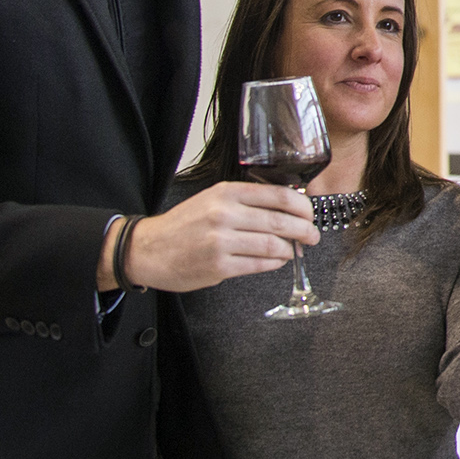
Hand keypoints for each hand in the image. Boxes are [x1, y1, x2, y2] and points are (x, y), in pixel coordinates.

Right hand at [101, 182, 318, 292]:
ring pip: (273, 244)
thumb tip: (289, 208)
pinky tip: (275, 260)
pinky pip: (259, 265)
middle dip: (304, 230)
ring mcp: (221, 241)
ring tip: (293, 250)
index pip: (279, 196)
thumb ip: (247, 201)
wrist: (147, 249)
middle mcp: (224, 214)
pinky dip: (274, 263)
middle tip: (312, 236)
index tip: (310, 214)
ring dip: (289, 249)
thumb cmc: (184, 224)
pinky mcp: (218, 266)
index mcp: (227, 192)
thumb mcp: (213, 199)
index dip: (303, 207)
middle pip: (281, 221)